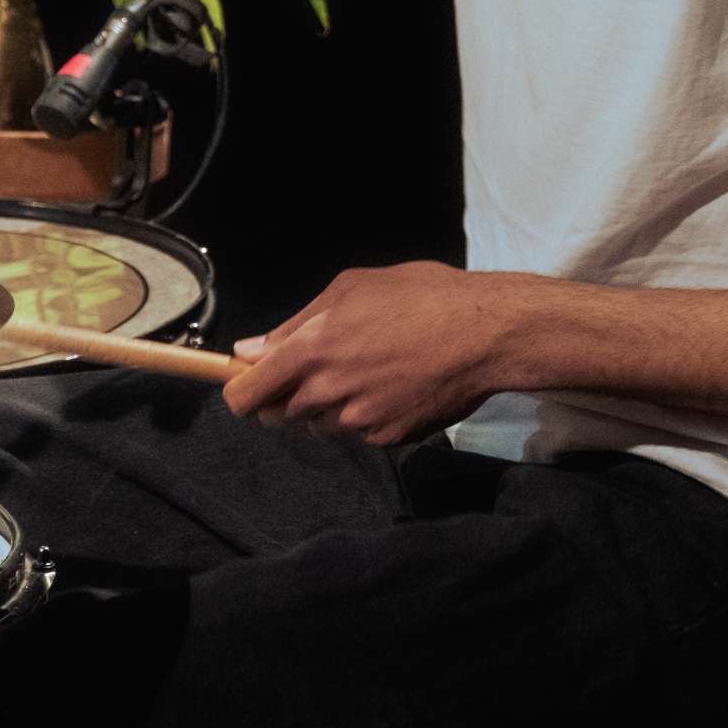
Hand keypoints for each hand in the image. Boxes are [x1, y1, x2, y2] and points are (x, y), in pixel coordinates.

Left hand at [222, 262, 531, 444]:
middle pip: (278, 415)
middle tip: (321, 368)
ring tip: (365, 371)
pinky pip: (356, 433)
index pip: (245, 396)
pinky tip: (391, 386)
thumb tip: (251, 351)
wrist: (486, 334)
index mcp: (311, 350)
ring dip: (327, 406)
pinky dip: (363, 415)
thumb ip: (295, 323)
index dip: (241, 392)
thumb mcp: (352, 288)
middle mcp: (328, 392)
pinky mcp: (386, 439)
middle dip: (288, 395)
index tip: (250, 384)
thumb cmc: (421, 297)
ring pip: (318, 425)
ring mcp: (358, 421)